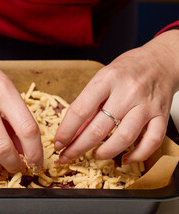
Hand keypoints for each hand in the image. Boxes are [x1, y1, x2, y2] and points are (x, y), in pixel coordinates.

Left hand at [54, 29, 178, 163]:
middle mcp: (127, 92)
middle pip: (98, 129)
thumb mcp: (101, 78)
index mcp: (107, 79)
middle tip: (67, 156)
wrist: (160, 60)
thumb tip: (72, 131)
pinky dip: (137, 155)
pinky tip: (125, 159)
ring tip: (95, 155)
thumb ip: (88, 104)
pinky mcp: (161, 116)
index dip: (66, 131)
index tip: (58, 143)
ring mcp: (146, 105)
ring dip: (105, 153)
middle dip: (78, 148)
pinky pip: (151, 142)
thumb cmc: (127, 69)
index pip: (80, 110)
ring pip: (123, 138)